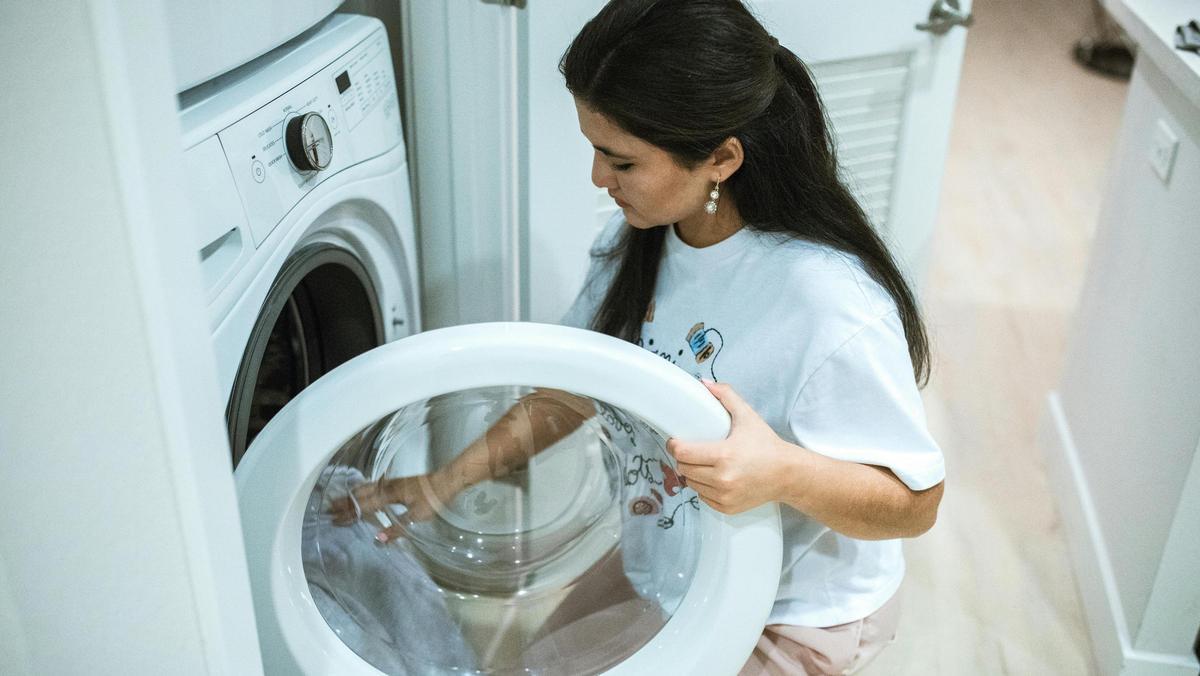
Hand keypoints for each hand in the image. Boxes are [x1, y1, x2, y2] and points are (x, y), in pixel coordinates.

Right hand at [328, 471, 458, 541]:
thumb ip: (397, 529)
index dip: (349, 514)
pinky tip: (363, 490)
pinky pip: (373, 485)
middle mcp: (387, 486)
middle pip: (360, 494)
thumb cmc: (434, 498)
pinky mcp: (397, 482)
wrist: (448, 479)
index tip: (335, 519)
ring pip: (366, 487)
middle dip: (345, 502)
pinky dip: (362, 489)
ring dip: (352, 494)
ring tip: (340, 499)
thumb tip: (379, 538)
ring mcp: (392, 482)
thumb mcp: (417, 517)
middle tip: (329, 508)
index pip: (364, 506)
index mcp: (389, 495)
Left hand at [667, 380, 802, 514]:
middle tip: (690, 450)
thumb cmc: (767, 446)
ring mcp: (724, 496)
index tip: (675, 441)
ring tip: (703, 463)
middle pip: (684, 468)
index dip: (674, 445)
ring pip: (691, 484)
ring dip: (692, 474)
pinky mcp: (727, 507)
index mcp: (724, 456)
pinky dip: (704, 488)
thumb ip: (726, 396)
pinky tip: (713, 478)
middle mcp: (723, 479)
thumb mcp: (747, 416)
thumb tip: (705, 383)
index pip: (683, 453)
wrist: (787, 474)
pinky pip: (702, 497)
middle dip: (684, 458)